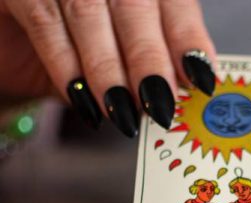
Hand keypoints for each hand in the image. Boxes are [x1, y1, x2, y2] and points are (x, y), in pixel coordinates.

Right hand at [0, 0, 215, 135]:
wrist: (13, 40)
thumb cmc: (79, 46)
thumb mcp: (124, 54)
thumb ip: (155, 60)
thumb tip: (189, 86)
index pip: (174, 0)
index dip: (188, 39)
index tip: (202, 81)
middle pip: (133, 2)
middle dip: (148, 59)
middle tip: (161, 105)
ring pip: (87, 11)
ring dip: (109, 69)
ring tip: (124, 113)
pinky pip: (44, 22)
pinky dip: (67, 68)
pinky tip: (86, 104)